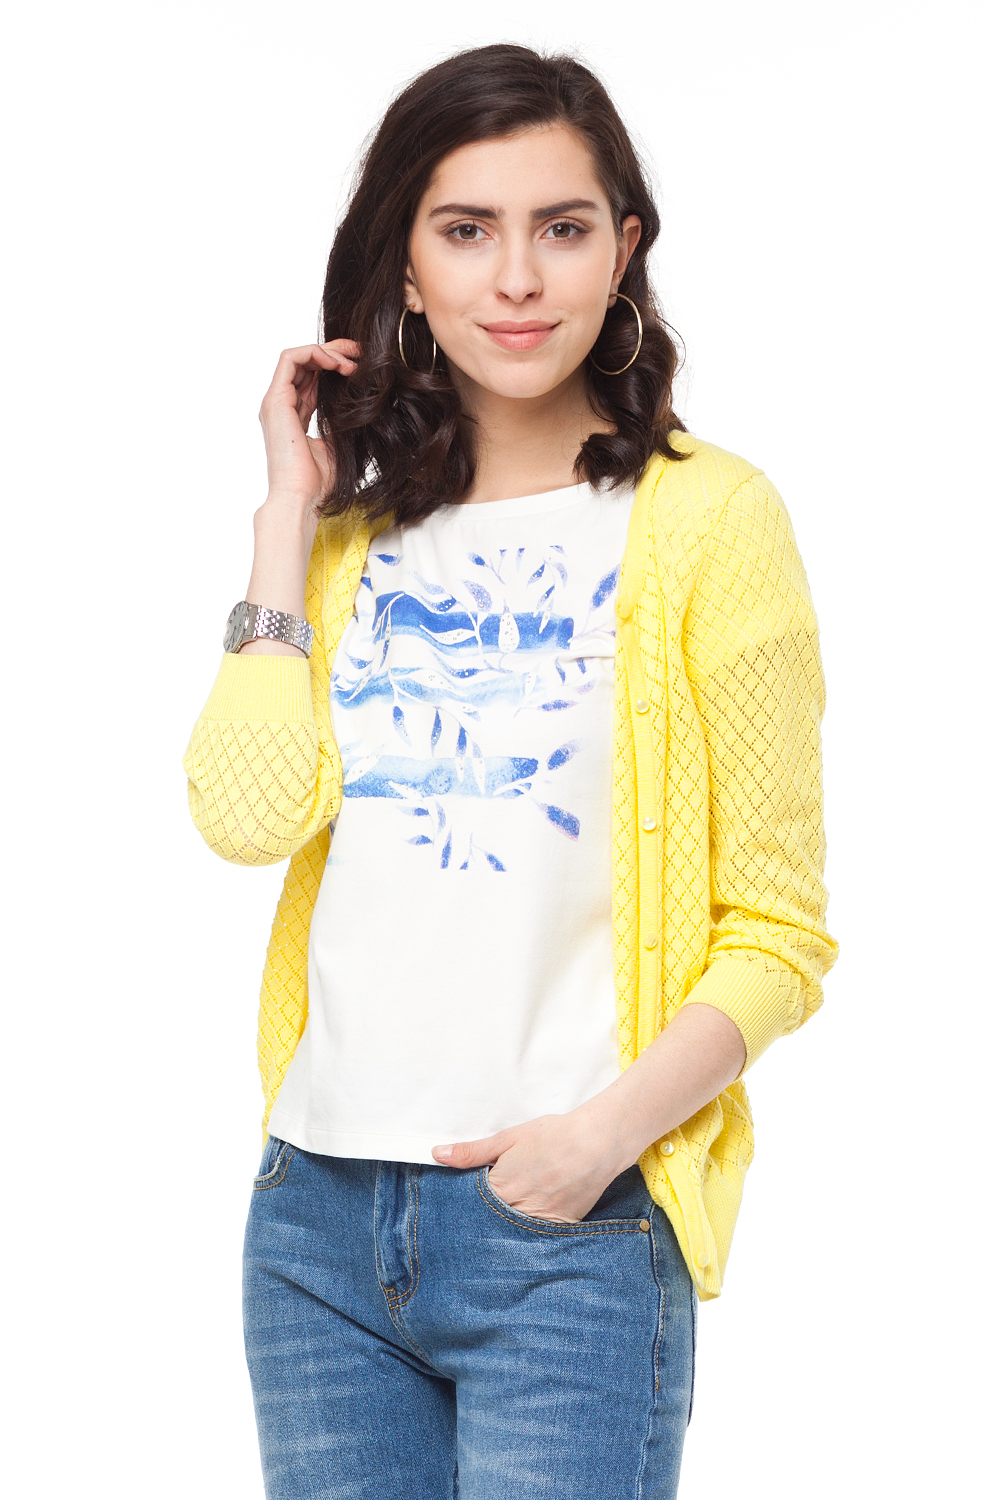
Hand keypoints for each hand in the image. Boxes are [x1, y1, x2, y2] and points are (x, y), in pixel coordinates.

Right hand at [258, 339, 358, 511]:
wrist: (301, 497)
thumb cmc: (317, 482)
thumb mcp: (337, 446)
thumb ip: (341, 425)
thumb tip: (361, 409)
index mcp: (295, 414)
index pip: (313, 378)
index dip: (335, 364)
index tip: (361, 363)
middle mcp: (282, 405)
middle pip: (305, 363)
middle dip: (334, 351)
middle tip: (359, 352)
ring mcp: (276, 402)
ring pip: (297, 356)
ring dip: (326, 351)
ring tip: (351, 360)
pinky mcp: (275, 401)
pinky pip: (290, 360)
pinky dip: (313, 353)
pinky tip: (336, 363)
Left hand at [431, 1110, 630, 1223]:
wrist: (596, 1143)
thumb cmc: (553, 1136)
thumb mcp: (508, 1138)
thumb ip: (471, 1152)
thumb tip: (438, 1155)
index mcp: (500, 1190)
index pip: (470, 1208)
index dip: (464, 1207)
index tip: (458, 1209)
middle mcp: (518, 1212)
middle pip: (490, 1225)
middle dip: (483, 1222)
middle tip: (479, 1220)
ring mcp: (540, 1223)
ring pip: (512, 1235)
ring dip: (505, 1231)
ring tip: (505, 1221)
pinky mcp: (560, 1227)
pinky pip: (538, 1239)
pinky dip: (530, 1235)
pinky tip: (526, 1227)